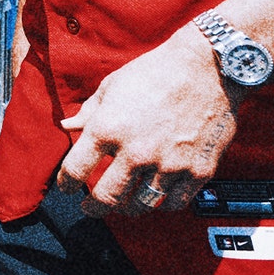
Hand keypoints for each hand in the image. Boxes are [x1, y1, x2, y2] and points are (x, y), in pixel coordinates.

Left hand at [56, 24, 235, 216]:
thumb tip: (67, 125)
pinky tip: (158, 197)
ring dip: (129, 208)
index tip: (67, 187)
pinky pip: (176, 202)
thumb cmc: (154, 72)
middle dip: (94, 208)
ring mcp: (168, 164)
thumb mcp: (111, 86)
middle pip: (107, 197)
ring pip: (142, 204)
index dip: (66, 183)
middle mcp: (135, 152)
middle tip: (91, 209)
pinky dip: (164, 204)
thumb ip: (88, 112)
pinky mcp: (198, 170)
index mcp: (107, 129)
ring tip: (125, 205)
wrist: (207, 66)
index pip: (75, 169)